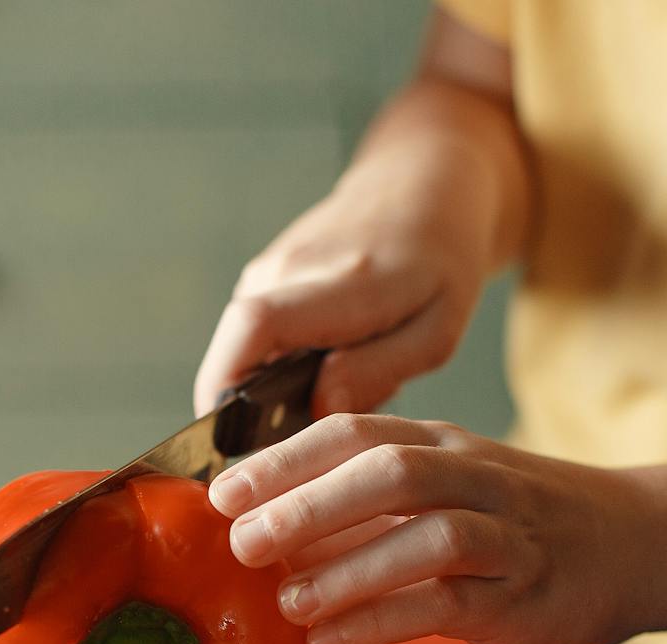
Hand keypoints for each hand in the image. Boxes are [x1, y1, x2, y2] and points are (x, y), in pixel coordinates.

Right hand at [192, 166, 490, 422]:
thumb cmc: (439, 262)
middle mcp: (291, 268)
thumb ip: (376, 373)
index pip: (256, 326)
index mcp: (344, 283)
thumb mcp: (436, 332)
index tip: (229, 435)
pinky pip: (255, 334)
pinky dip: (278, 360)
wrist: (421, 185)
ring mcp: (271, 266)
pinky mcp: (264, 273)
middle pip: (236, 349)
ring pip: (243, 347)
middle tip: (310, 419)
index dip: (226, 385)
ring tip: (333, 377)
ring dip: (270, 382)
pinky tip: (324, 355)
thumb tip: (317, 406)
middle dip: (251, 403)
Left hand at [206, 414, 666, 643]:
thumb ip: (362, 502)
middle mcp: (470, 476)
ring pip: (425, 536)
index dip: (284, 460)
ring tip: (286, 604)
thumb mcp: (441, 488)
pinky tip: (333, 643)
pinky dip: (384, 621)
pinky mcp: (523, 592)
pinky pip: (451, 602)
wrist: (634, 541)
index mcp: (438, 443)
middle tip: (243, 543)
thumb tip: (260, 526)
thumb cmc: (512, 519)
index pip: (354, 433)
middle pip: (387, 471)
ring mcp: (504, 532)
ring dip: (347, 569)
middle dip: (307, 505)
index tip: (221, 492)